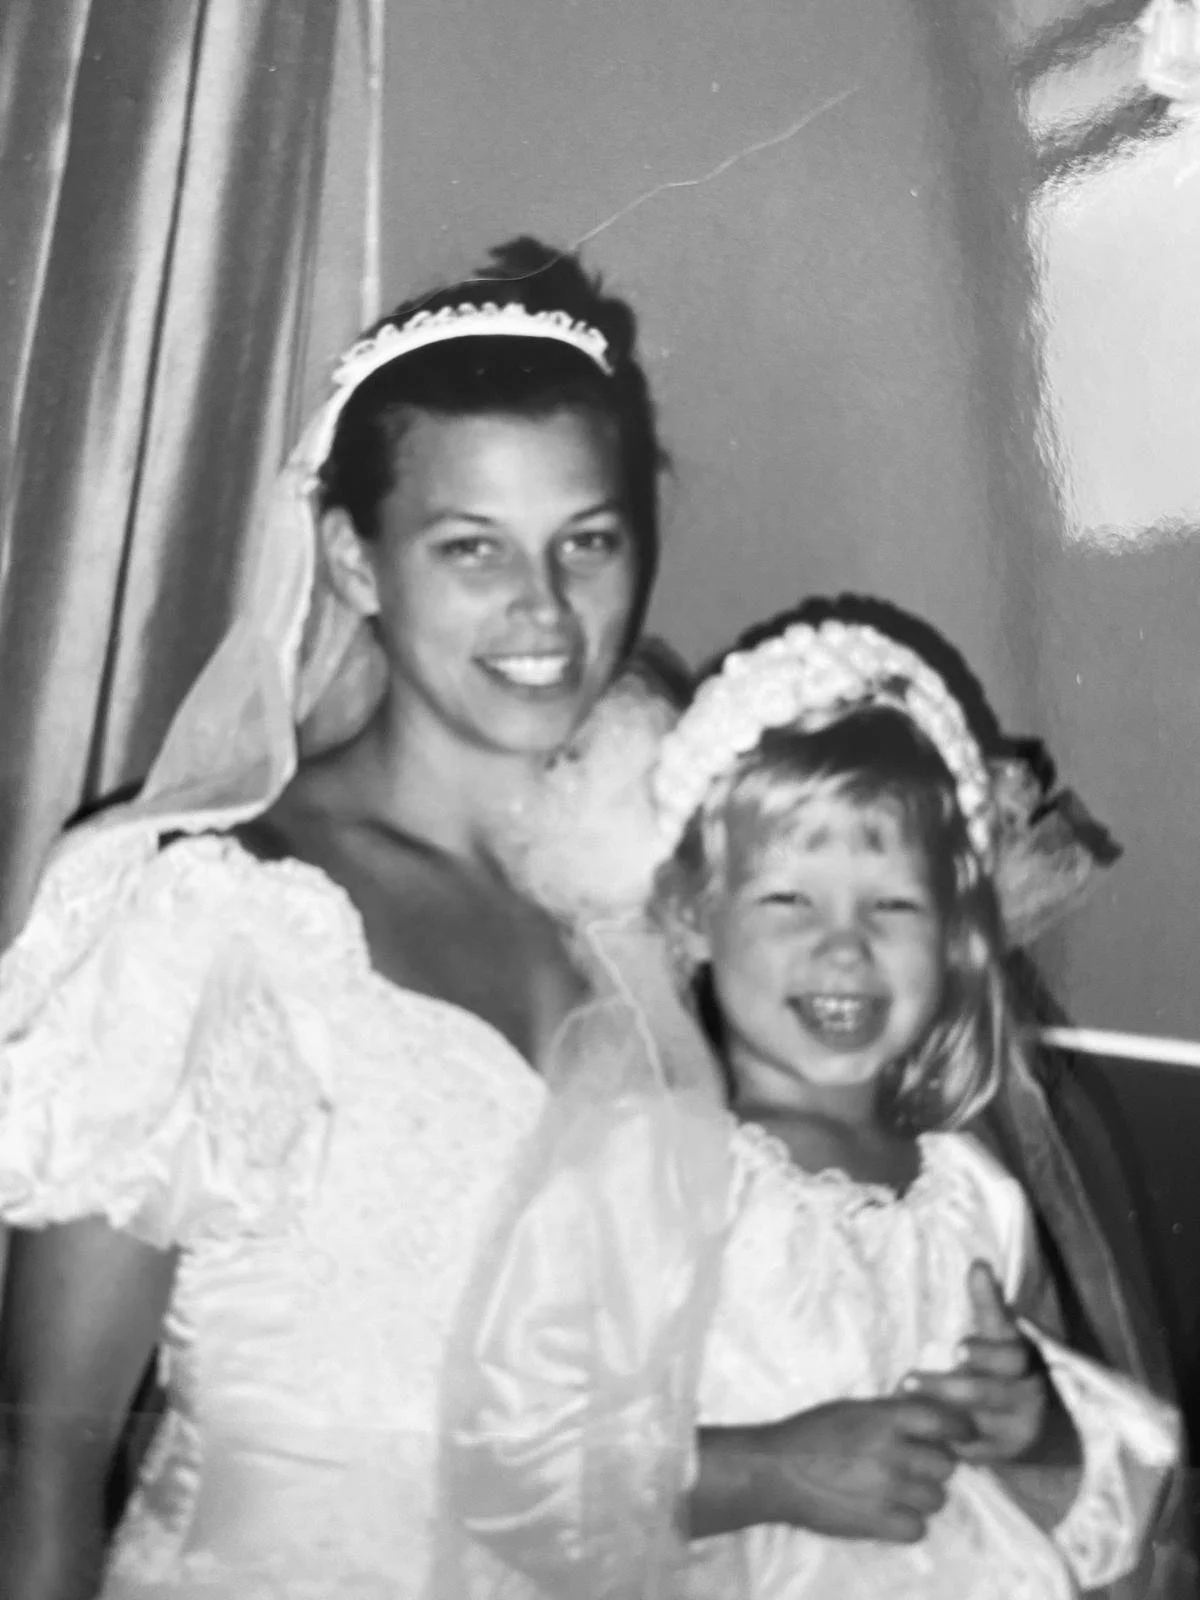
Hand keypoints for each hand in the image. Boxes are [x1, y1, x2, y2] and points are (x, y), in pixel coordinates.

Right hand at [760, 1393, 975, 1543]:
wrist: (776, 1470)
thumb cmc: (812, 1431)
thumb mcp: (853, 1409)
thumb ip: (892, 1413)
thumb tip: (931, 1411)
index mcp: (886, 1418)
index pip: (946, 1421)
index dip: (960, 1428)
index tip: (961, 1434)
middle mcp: (893, 1453)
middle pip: (947, 1464)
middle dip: (936, 1464)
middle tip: (918, 1464)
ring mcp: (888, 1491)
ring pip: (937, 1498)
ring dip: (924, 1495)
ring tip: (901, 1490)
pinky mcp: (879, 1524)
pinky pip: (918, 1529)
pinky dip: (908, 1523)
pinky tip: (891, 1513)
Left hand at [902, 1261, 1048, 1464]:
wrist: (1030, 1420)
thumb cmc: (1003, 1366)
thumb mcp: (999, 1336)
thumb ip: (988, 1305)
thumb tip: (979, 1265)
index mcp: (1026, 1365)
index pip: (1012, 1357)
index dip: (987, 1354)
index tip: (958, 1348)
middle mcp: (1025, 1401)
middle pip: (991, 1395)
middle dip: (951, 1389)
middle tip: (907, 1380)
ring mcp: (1011, 1434)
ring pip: (974, 1425)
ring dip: (935, 1414)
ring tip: (900, 1400)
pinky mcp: (995, 1458)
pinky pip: (964, 1452)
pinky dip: (937, 1441)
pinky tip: (911, 1429)